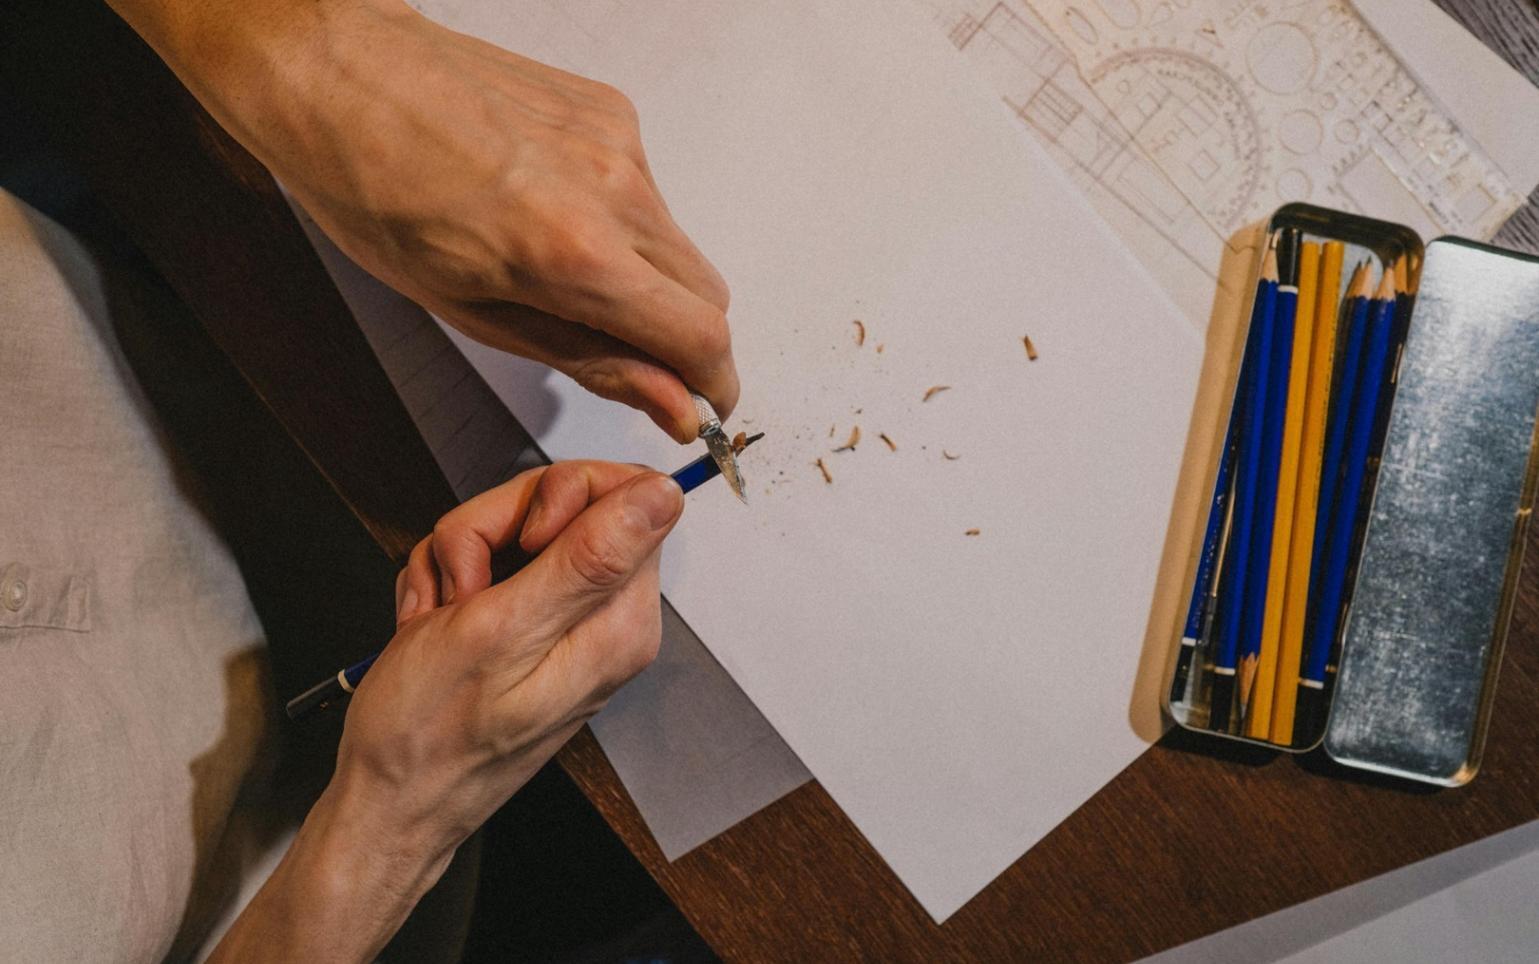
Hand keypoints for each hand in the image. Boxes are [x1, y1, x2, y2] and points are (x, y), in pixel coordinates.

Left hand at [113, 0, 737, 441]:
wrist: (341, 77)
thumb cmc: (376, 195)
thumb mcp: (476, 311)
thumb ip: (592, 361)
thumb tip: (672, 404)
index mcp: (574, 253)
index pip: (702, 337)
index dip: (713, 385)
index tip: (702, 406)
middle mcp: (614, 189)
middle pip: (708, 294)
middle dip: (680, 337)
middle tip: (622, 352)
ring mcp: (619, 142)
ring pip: (680, 244)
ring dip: (646, 277)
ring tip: (558, 267)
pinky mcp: (612, 111)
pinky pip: (649, 191)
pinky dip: (620, 220)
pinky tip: (551, 210)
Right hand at [209, 462, 681, 960]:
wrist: (389, 800)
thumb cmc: (430, 735)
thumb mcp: (501, 631)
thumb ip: (588, 559)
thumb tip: (665, 497)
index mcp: (621, 620)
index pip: (630, 495)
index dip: (559, 495)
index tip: (518, 536)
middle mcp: (608, 619)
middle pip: (569, 503)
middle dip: (495, 525)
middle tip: (463, 582)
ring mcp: (569, 621)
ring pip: (520, 527)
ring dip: (462, 554)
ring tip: (440, 612)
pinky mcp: (533, 624)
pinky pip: (496, 561)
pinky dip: (451, 578)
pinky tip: (433, 621)